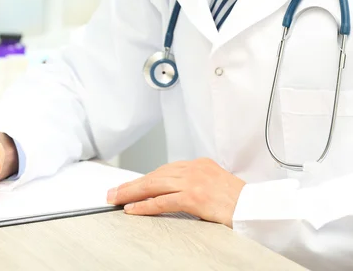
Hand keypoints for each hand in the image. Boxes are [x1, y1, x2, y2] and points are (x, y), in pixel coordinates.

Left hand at [106, 158, 245, 226]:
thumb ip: (193, 184)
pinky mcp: (195, 197)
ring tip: (115, 199)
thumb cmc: (240, 201)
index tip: (129, 186)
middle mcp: (194, 169)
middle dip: (131, 185)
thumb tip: (169, 193)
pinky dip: (145, 206)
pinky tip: (132, 209)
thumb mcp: (215, 184)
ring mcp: (194, 182)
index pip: (164, 170)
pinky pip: (163, 201)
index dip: (144, 179)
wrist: (260, 207)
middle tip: (113, 192)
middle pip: (155, 175)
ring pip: (154, 185)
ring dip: (131, 193)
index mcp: (199, 165)